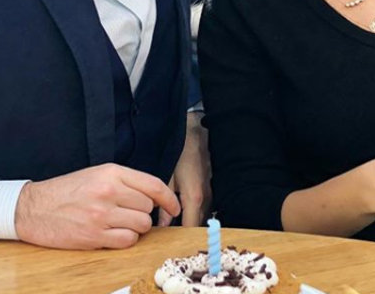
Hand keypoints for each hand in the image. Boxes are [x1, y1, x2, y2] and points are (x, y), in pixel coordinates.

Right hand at [14, 163, 179, 248]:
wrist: (34, 208)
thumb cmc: (67, 190)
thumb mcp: (97, 174)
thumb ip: (125, 181)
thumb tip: (154, 196)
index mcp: (112, 172)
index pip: (153, 185)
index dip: (169, 199)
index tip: (174, 207)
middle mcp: (109, 191)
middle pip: (148, 207)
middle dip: (143, 213)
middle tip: (129, 213)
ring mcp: (102, 214)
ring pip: (141, 225)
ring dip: (136, 227)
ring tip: (119, 223)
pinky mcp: (94, 235)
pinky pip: (127, 241)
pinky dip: (126, 240)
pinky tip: (113, 234)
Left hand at [159, 112, 210, 226]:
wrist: (196, 133)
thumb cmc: (180, 153)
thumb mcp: (167, 177)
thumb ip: (164, 202)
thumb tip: (162, 223)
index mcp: (194, 197)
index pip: (190, 228)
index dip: (179, 237)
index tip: (167, 241)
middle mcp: (207, 198)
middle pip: (198, 224)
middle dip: (185, 231)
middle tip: (167, 233)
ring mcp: (212, 192)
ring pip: (202, 215)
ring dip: (191, 220)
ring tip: (174, 220)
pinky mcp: (212, 186)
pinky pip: (205, 205)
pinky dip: (195, 210)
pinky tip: (183, 207)